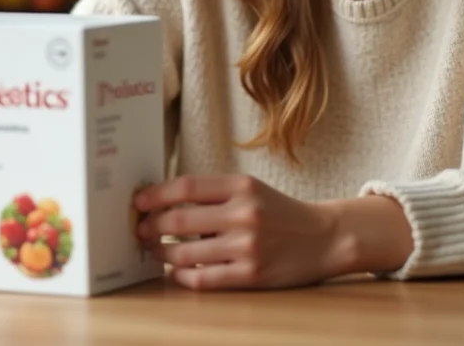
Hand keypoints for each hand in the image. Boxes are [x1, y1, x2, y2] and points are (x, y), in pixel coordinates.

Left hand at [133, 174, 348, 289]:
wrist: (324, 237)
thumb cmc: (280, 212)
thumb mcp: (251, 190)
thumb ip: (214, 194)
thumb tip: (165, 202)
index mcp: (241, 186)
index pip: (186, 187)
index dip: (156, 195)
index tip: (139, 202)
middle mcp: (244, 214)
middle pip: (179, 220)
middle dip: (152, 228)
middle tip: (142, 231)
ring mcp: (248, 246)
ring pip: (185, 254)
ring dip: (163, 254)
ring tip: (157, 252)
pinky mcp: (251, 275)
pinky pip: (203, 279)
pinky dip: (183, 276)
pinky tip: (177, 273)